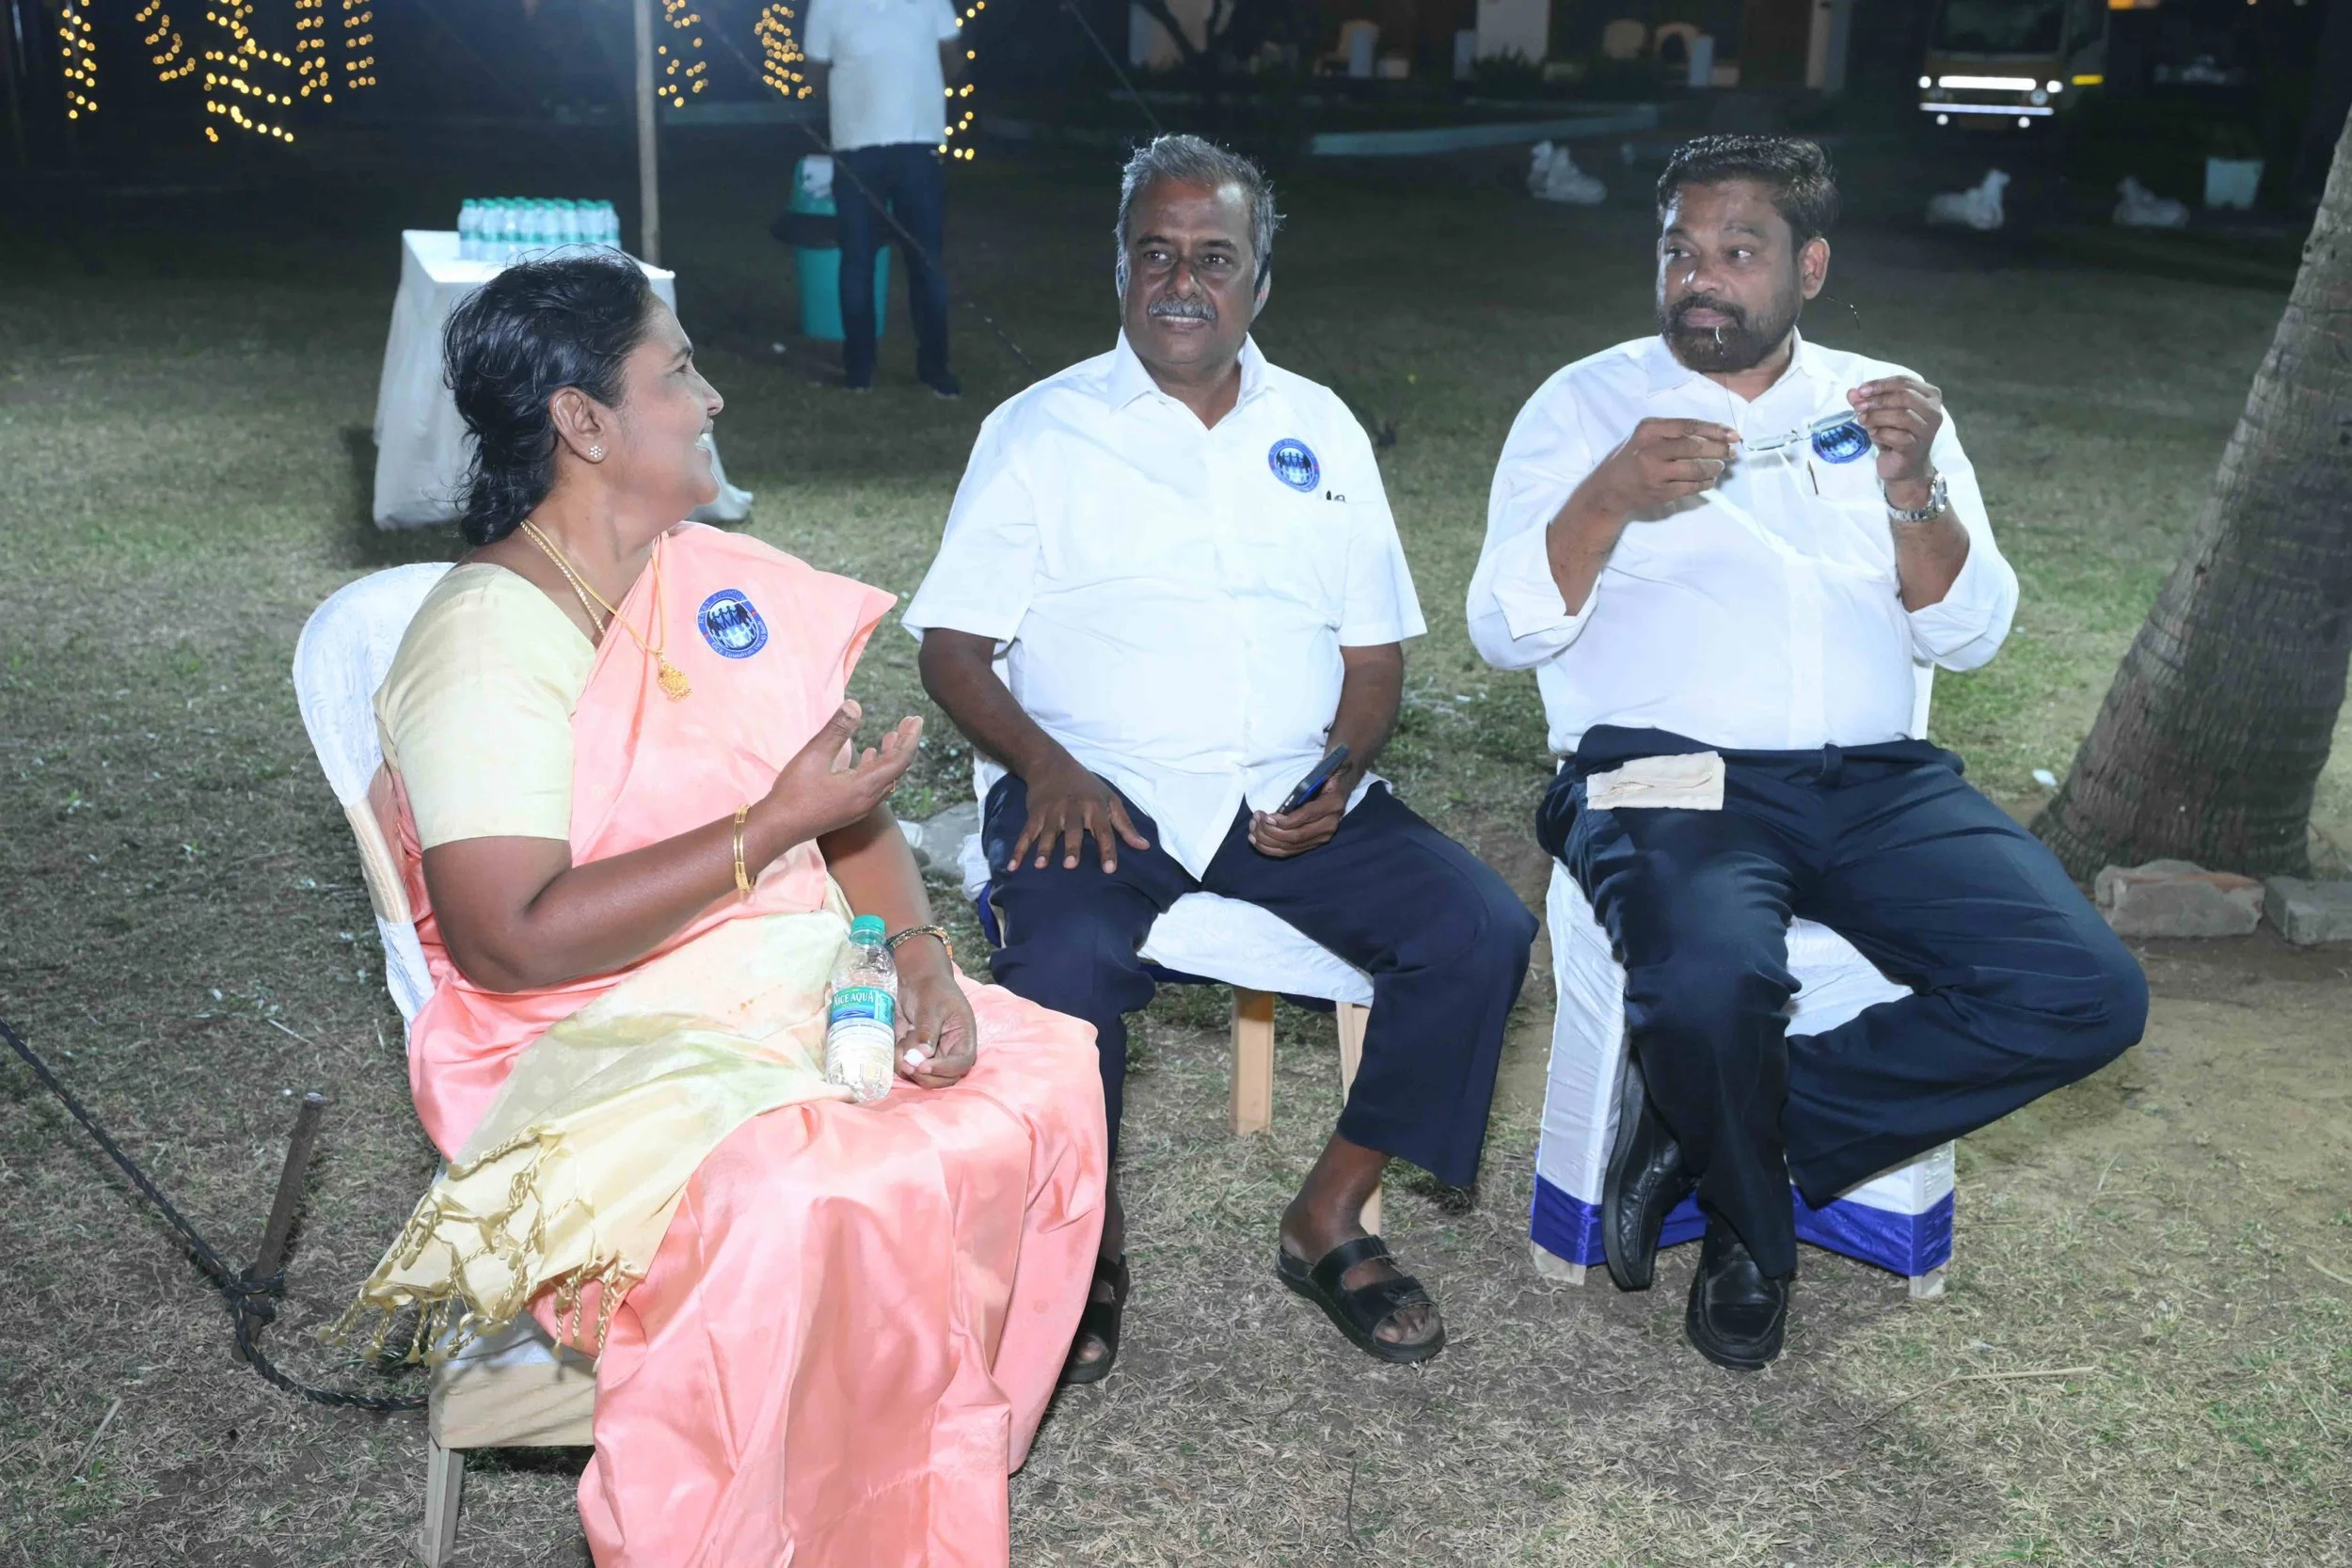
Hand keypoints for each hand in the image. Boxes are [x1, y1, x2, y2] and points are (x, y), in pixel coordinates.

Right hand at [758, 701, 920, 846]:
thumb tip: (855, 705)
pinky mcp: (850, 809)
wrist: (779, 827)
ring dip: (890, 756)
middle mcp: (869, 799)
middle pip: (897, 769)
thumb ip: (836, 730)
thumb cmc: (794, 792)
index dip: (910, 738)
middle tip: (908, 723)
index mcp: (865, 786)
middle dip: (904, 744)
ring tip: (891, 736)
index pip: (899, 760)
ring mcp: (860, 807)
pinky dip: (877, 768)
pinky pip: (875, 786)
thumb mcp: (813, 755)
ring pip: (886, 778)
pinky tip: (867, 757)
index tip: (916, 719)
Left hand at [893, 946, 977, 1088]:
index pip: (961, 1064)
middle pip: (944, 1079)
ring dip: (908, 1064)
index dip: (944, 1070)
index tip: (923, 1067)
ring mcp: (931, 1056)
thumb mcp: (931, 1007)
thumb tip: (922, 1058)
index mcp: (962, 1038)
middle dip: (924, 1075)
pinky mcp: (914, 1056)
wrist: (915, 980)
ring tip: (903, 1037)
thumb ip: (927, 1032)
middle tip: (907, 1064)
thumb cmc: (931, 989)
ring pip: (922, 1076)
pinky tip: (898, 1039)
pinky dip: (897, 1059)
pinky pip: (905, 1067)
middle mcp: (949, 1051)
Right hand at [1009, 757, 1149, 872]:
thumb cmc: (1087, 786)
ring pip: (1048, 832)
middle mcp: (1073, 809)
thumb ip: (1125, 825)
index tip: (1110, 869)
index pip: (1104, 831)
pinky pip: (1026, 833)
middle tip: (1070, 865)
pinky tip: (1013, 866)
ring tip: (1040, 866)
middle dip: (1071, 847)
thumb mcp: (1109, 800)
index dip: (1107, 850)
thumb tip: (1144, 847)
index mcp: (1095, 807)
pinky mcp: (1034, 814)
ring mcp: (1051, 812)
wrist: (1052, 764)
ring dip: (1044, 849)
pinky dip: (1018, 850)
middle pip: (1073, 830)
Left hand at [1248, 764, 1357, 858]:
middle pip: (1296, 836)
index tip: (1266, 817)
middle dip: (1270, 831)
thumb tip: (1284, 796)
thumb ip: (1304, 784)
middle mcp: (1329, 825)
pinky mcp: (1312, 845)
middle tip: (1255, 819)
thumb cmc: (1322, 778)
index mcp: (1332, 804)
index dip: (1285, 821)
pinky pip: (1288, 852)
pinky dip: (1270, 848)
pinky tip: (1255, 840)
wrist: (1336, 788)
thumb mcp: (1318, 775)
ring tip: (1253, 828)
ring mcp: (1321, 838)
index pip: (1306, 817)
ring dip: (1267, 839)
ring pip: (1290, 846)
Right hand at [1584, 417, 1739, 517]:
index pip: (1689, 426)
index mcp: (1649, 429)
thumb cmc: (1633, 456)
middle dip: (1719, 450)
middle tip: (1732, 453)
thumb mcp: (1647, 436)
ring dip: (1715, 468)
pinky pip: (1691, 487)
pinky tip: (1709, 480)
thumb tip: (1716, 434)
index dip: (1715, 430)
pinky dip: (1706, 483)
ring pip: (1696, 469)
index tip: (1733, 434)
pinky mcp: (1660, 492)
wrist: (1609, 488)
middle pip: (1695, 447)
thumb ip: (1675, 432)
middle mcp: (1651, 449)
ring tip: (1720, 467)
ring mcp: (1655, 473)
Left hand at [1848, 376, 1944, 490]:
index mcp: (1930, 396)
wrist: (1903, 467)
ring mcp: (1927, 431)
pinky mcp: (1916, 448)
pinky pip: (1896, 435)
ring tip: (1863, 421)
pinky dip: (1879, 433)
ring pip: (1902, 415)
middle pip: (1905, 396)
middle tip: (1858, 406)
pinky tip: (1873, 434)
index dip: (1880, 384)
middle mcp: (1934, 412)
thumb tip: (1851, 393)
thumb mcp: (1879, 414)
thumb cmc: (1894, 435)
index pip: (1904, 382)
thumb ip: (1866, 401)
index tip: (1860, 391)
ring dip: (1877, 417)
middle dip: (1878, 400)